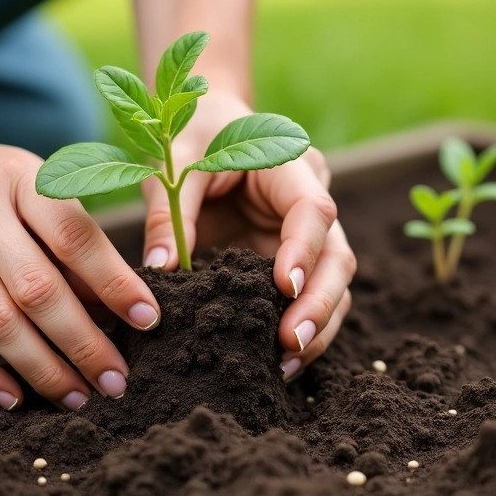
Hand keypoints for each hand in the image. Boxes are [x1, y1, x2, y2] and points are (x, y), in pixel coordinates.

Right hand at [0, 127, 161, 409]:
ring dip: (43, 369)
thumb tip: (116, 308)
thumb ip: (68, 238)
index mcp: (20, 179)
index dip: (115, 282)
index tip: (148, 320)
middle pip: (40, 290)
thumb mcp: (29, 183)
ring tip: (77, 396)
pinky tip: (15, 398)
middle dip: (85, 344)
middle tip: (116, 379)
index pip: (75, 237)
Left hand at [141, 94, 354, 378]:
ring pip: (335, 286)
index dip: (303, 249)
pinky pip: (311, 300)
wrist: (210, 128)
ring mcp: (309, 238)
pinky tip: (280, 366)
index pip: (313, 210)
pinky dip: (303, 332)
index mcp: (292, 168)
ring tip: (285, 367)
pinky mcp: (295, 263)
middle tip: (291, 342)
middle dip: (319, 303)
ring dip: (318, 328)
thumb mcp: (178, 163)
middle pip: (337, 256)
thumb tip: (158, 270)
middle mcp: (312, 203)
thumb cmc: (195, 137)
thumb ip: (169, 212)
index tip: (283, 286)